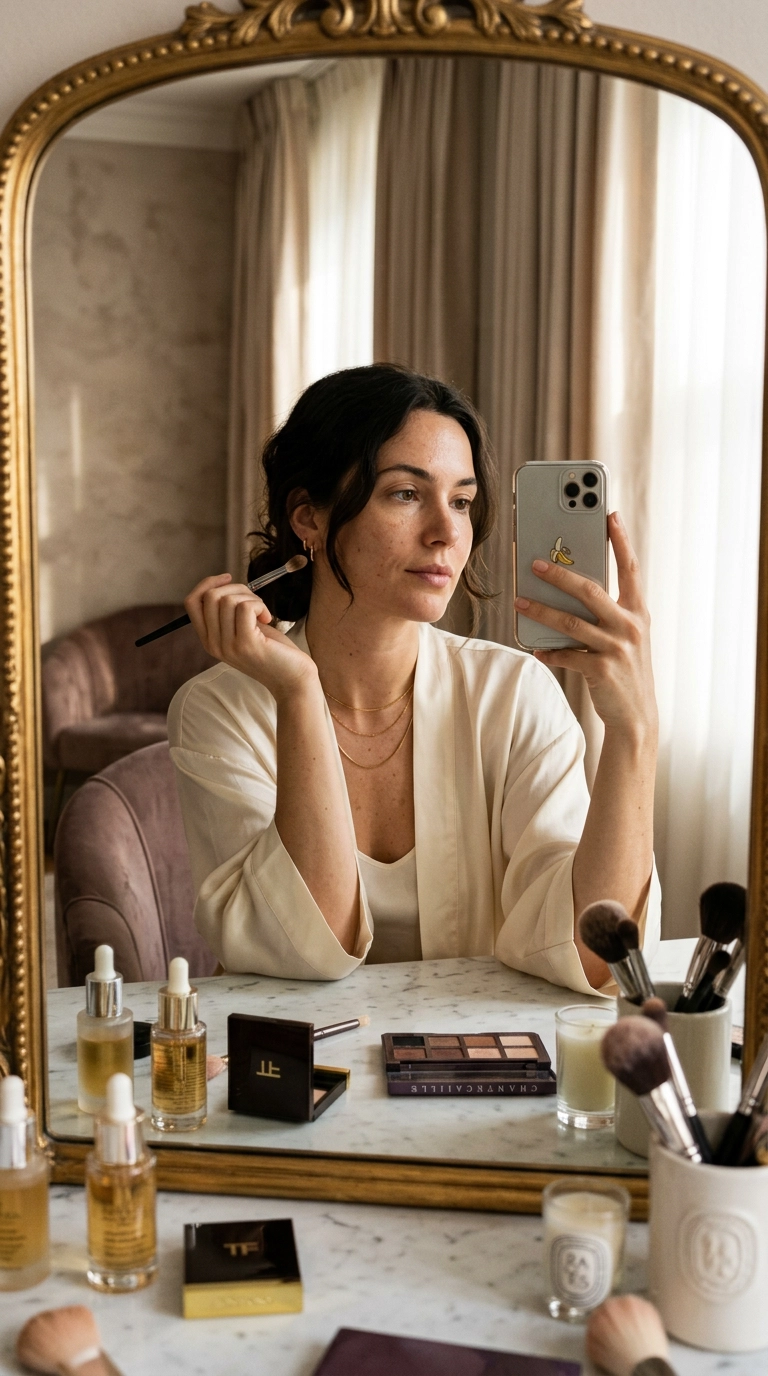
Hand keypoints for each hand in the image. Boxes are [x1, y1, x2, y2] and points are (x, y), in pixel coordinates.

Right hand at [184, 574, 318, 702]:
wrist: (291, 679)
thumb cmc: (272, 650)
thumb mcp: (244, 629)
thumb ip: (230, 612)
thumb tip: (226, 583)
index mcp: (209, 640)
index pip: (192, 602)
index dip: (207, 583)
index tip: (228, 578)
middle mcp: (213, 644)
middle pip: (210, 596)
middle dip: (236, 588)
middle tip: (255, 602)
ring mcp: (228, 645)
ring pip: (227, 599)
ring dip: (251, 598)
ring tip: (263, 613)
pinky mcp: (246, 644)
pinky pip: (245, 607)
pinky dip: (259, 605)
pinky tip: (268, 618)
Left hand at [514, 511, 657, 739]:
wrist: (637, 716)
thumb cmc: (626, 670)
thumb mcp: (626, 637)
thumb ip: (607, 613)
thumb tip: (568, 589)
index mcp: (638, 612)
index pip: (630, 569)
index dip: (620, 540)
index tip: (609, 514)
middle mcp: (630, 626)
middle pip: (590, 590)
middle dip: (560, 574)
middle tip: (534, 563)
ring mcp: (616, 648)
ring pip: (570, 622)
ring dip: (540, 610)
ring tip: (519, 601)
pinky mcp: (601, 670)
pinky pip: (566, 655)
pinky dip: (549, 651)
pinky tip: (536, 649)